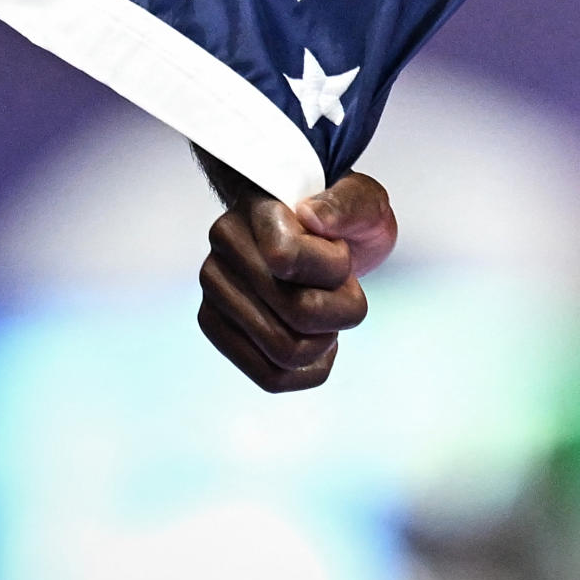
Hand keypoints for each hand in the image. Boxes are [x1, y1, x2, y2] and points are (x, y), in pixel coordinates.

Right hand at [195, 172, 396, 391]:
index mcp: (259, 207)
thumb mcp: (365, 203)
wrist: (317, 237)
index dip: (335, 267)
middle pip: (301, 313)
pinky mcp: (215, 325)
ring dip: (326, 337)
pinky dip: (311, 369)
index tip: (339, 247)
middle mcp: (225, 244)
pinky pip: (271, 377)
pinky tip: (320, 343)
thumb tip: (311, 217)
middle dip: (342, 307)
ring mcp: (214, 287)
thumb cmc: (344, 220)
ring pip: (287, 352)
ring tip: (326, 308)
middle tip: (340, 284)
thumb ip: (348, 205)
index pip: (288, 259)